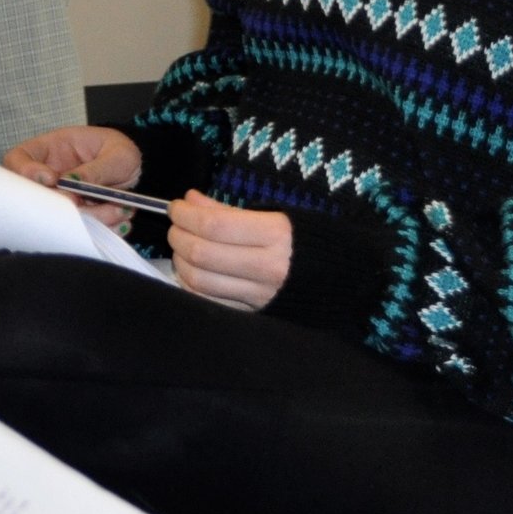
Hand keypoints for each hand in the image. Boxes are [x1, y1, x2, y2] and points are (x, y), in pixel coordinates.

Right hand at [2, 125, 142, 226]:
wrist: (137, 173)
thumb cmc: (121, 153)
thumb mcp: (118, 155)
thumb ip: (97, 169)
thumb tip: (71, 185)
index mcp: (49, 150)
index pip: (17, 159)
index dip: (26, 171)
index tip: (53, 179)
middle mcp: (47, 178)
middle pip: (34, 196)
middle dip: (62, 204)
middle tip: (84, 202)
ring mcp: (59, 201)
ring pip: (59, 219)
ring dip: (91, 218)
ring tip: (119, 209)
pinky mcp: (74, 220)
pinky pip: (79, 232)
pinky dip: (102, 229)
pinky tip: (121, 219)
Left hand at [166, 192, 291, 308]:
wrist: (337, 279)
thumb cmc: (303, 241)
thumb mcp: (273, 217)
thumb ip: (227, 211)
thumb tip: (189, 200)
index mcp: (276, 235)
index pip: (214, 225)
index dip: (186, 215)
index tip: (175, 206)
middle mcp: (268, 267)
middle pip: (202, 252)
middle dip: (178, 235)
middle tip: (176, 225)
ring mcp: (260, 294)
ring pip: (199, 279)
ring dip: (179, 260)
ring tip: (181, 246)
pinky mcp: (253, 313)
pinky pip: (207, 300)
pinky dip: (189, 283)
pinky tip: (190, 270)